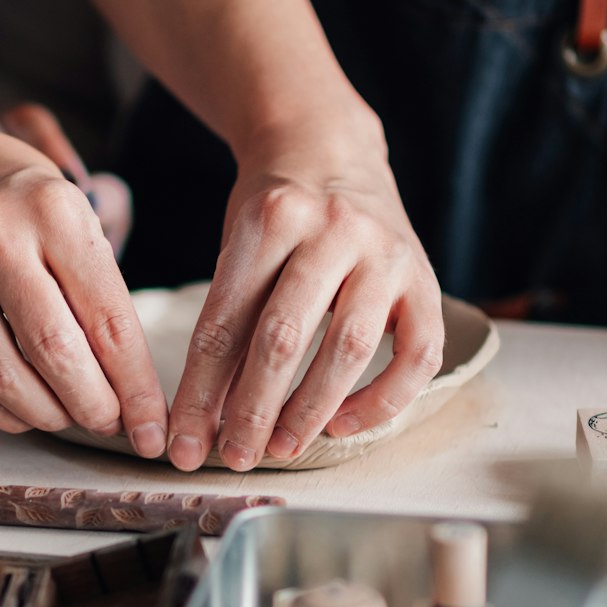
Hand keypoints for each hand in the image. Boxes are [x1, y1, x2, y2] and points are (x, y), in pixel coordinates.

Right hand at [0, 113, 168, 455]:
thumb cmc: (12, 196)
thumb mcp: (69, 210)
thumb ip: (97, 287)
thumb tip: (130, 383)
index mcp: (54, 210)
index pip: (108, 318)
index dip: (136, 386)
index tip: (153, 426)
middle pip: (55, 351)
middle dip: (93, 405)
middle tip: (110, 422)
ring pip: (1, 374)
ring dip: (45, 414)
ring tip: (69, 416)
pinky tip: (24, 411)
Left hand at [166, 123, 444, 471]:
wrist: (332, 149)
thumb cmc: (273, 211)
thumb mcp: (236, 244)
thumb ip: (226, 320)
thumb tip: (205, 417)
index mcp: (270, 220)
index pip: (225, 322)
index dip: (200, 392)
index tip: (181, 441)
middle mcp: (333, 232)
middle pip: (283, 339)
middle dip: (251, 410)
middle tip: (230, 457)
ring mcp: (386, 254)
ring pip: (349, 350)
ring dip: (309, 411)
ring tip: (278, 448)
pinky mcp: (426, 279)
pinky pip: (417, 356)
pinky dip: (381, 400)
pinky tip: (341, 426)